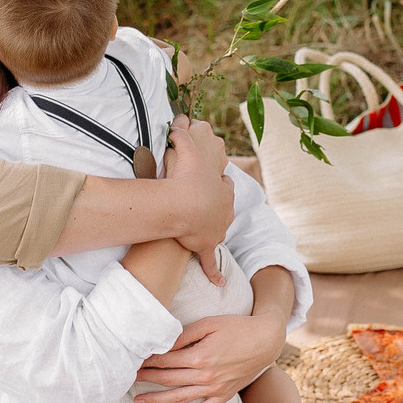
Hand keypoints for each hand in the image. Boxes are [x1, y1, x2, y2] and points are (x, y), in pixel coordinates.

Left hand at [135, 311, 288, 402]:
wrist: (266, 340)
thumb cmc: (236, 327)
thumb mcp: (208, 324)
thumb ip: (184, 335)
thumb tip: (161, 343)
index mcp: (199, 356)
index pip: (164, 361)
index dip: (147, 361)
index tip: (133, 360)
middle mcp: (205, 376)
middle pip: (167, 380)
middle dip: (145, 379)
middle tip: (127, 378)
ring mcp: (215, 388)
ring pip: (179, 398)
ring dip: (156, 400)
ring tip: (138, 401)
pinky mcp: (224, 396)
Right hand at [164, 115, 231, 280]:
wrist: (187, 204)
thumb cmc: (186, 177)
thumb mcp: (185, 150)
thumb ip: (180, 135)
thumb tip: (177, 119)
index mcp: (222, 189)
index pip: (225, 185)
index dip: (219, 183)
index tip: (214, 182)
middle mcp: (224, 210)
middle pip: (224, 208)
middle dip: (218, 209)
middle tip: (206, 207)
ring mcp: (217, 228)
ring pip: (219, 230)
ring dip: (213, 232)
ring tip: (201, 232)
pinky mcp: (207, 244)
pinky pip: (211, 261)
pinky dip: (214, 272)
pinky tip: (218, 283)